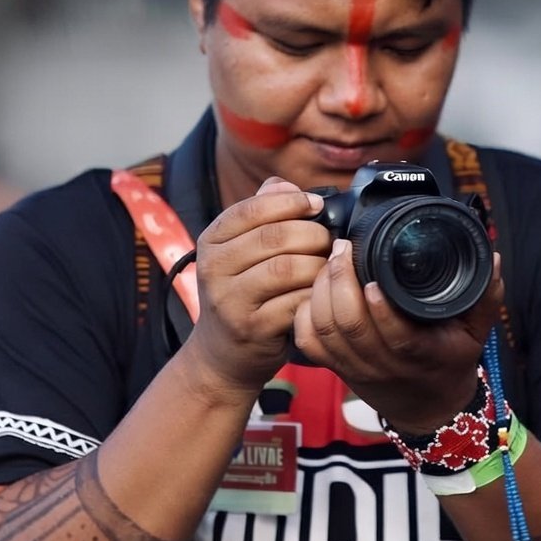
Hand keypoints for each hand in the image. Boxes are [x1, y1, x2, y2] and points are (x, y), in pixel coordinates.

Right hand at [185, 178, 330, 391]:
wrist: (223, 355)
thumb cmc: (242, 294)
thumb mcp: (240, 251)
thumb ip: (261, 213)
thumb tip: (287, 185)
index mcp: (211, 241)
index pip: (252, 208)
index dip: (291, 202)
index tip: (316, 205)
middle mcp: (213, 268)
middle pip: (275, 237)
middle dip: (312, 234)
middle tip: (329, 241)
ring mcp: (230, 301)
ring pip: (288, 269)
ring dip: (318, 264)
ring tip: (328, 266)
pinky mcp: (252, 328)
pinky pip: (295, 302)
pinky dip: (316, 295)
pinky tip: (322, 293)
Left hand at [293, 242, 504, 432]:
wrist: (427, 409)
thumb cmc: (449, 362)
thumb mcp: (475, 333)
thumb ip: (485, 295)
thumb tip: (493, 257)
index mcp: (422, 356)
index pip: (397, 337)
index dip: (380, 309)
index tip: (372, 276)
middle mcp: (384, 365)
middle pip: (351, 328)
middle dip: (340, 284)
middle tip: (342, 249)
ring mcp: (355, 368)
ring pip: (325, 332)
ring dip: (320, 293)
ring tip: (329, 261)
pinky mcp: (335, 367)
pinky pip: (308, 343)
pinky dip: (303, 314)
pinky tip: (312, 289)